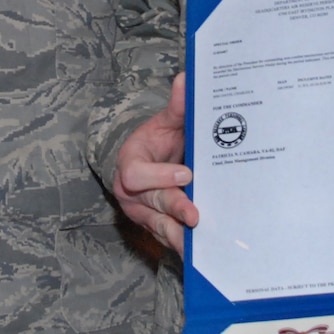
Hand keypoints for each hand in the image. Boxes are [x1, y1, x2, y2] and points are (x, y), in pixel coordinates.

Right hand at [112, 73, 198, 254]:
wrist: (146, 163)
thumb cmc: (156, 142)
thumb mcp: (164, 123)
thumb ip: (177, 107)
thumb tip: (187, 78)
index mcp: (130, 165)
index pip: (136, 175)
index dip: (159, 176)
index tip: (186, 174)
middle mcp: (132, 195)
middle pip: (152, 204)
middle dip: (175, 209)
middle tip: (196, 216)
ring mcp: (144, 214)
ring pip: (160, 227)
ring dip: (180, 237)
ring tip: (200, 247)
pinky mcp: (158, 228)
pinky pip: (170, 239)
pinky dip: (185, 247)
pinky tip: (202, 254)